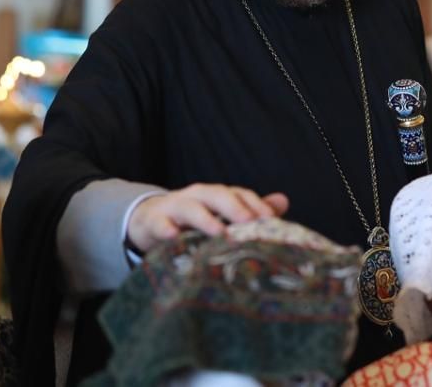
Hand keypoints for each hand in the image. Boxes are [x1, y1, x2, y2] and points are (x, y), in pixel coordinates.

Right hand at [126, 183, 288, 253]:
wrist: (148, 219)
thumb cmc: (192, 220)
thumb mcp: (219, 214)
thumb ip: (249, 210)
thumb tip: (283, 202)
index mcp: (215, 196)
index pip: (238, 194)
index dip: (254, 204)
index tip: (270, 220)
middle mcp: (197, 197)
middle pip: (216, 194)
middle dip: (232, 206)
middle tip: (248, 221)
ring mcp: (174, 207)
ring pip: (189, 207)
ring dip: (204, 218)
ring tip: (218, 232)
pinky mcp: (154, 222)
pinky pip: (160, 224)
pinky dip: (166, 229)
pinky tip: (174, 238)